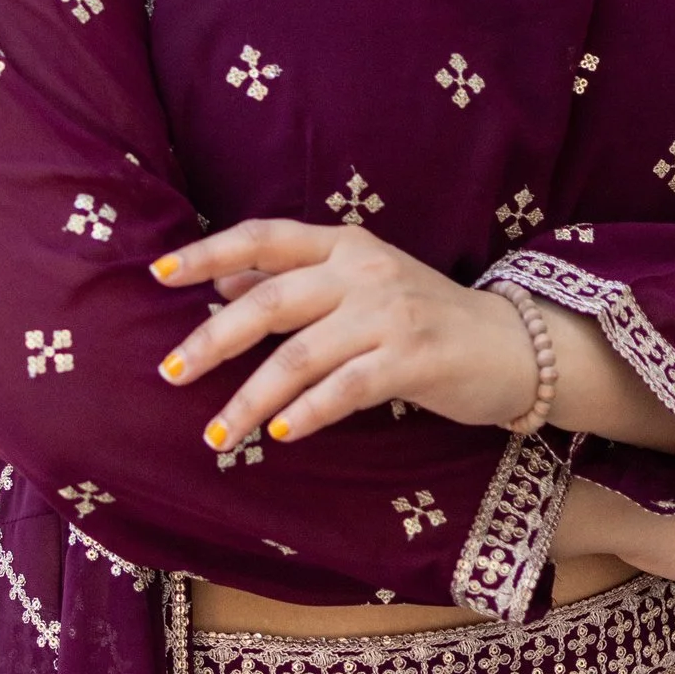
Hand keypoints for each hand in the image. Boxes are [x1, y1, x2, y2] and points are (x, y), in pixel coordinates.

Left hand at [151, 217, 535, 452]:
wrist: (515, 345)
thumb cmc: (425, 319)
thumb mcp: (358, 286)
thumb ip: (294, 282)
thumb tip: (219, 282)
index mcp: (344, 245)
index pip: (263, 238)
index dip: (208, 253)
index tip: (158, 274)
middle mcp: (363, 270)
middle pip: (270, 300)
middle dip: (213, 339)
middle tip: (171, 373)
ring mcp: (390, 313)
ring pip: (299, 355)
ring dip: (251, 398)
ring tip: (216, 434)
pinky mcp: (414, 359)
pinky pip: (345, 389)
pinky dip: (307, 413)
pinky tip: (279, 435)